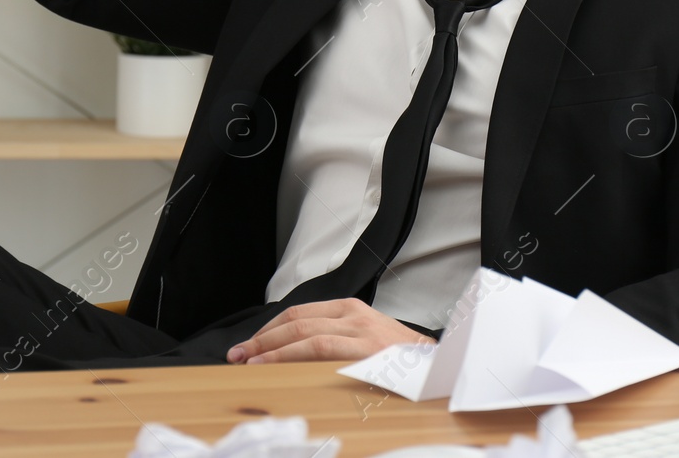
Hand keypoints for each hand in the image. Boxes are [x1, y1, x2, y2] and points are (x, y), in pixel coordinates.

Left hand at [224, 298, 436, 363]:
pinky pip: (318, 349)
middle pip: (295, 321)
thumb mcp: (368, 341)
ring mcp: (359, 331)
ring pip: (302, 333)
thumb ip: (337, 341)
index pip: (300, 313)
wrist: (440, 368)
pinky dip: (288, 356)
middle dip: (261, 338)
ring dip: (268, 348)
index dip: (270, 329)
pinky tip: (271, 365)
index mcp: (351, 309)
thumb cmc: (402, 361)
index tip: (250, 345)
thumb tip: (293, 356)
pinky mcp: (365, 349)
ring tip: (247, 362)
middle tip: (238, 354)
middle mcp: (353, 315)